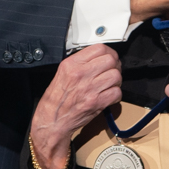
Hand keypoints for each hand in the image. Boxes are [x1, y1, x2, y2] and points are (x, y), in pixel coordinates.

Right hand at [30, 45, 121, 168]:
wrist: (52, 120)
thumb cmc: (56, 100)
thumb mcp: (61, 73)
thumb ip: (79, 63)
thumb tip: (97, 58)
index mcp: (71, 64)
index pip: (99, 48)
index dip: (109, 52)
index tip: (109, 57)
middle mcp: (81, 74)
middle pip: (110, 60)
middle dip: (115, 65)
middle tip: (112, 70)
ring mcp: (90, 88)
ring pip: (116, 76)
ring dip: (116, 80)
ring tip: (110, 84)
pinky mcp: (97, 102)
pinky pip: (116, 93)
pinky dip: (116, 94)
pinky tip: (109, 96)